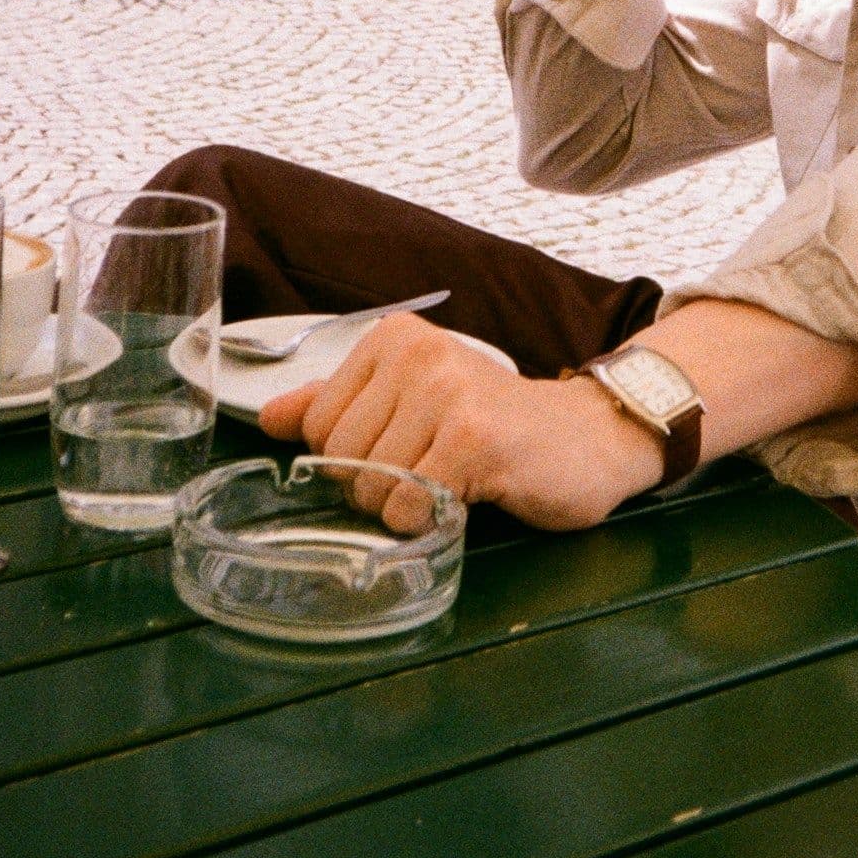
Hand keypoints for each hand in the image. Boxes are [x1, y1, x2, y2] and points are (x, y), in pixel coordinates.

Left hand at [260, 314, 663, 533]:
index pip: (318, 425)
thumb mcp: (415, 402)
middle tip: (434, 469)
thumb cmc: (498, 425)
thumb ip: (341, 405)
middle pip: (339, 457)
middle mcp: (418, 353)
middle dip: (378, 486)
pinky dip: (432, 519)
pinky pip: (411, 506)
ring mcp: (447, 392)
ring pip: (371, 486)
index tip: (408, 447)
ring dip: (409, 506)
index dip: (353, 458)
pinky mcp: (474, 437)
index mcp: (395, 338)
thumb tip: (268, 418)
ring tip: (455, 478)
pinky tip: (471, 493)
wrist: (590, 437)